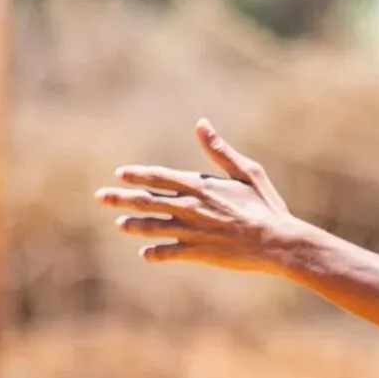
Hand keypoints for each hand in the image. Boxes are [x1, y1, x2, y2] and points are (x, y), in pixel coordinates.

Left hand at [95, 119, 313, 272]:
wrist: (277, 242)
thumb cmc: (266, 206)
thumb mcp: (247, 172)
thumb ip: (219, 151)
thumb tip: (201, 124)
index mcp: (200, 186)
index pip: (158, 177)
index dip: (137, 175)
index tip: (120, 174)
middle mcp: (189, 208)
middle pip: (146, 201)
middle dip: (120, 198)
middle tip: (100, 197)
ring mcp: (191, 232)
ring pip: (151, 227)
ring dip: (133, 224)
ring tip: (120, 224)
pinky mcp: (197, 253)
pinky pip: (168, 253)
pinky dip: (154, 253)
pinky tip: (145, 253)